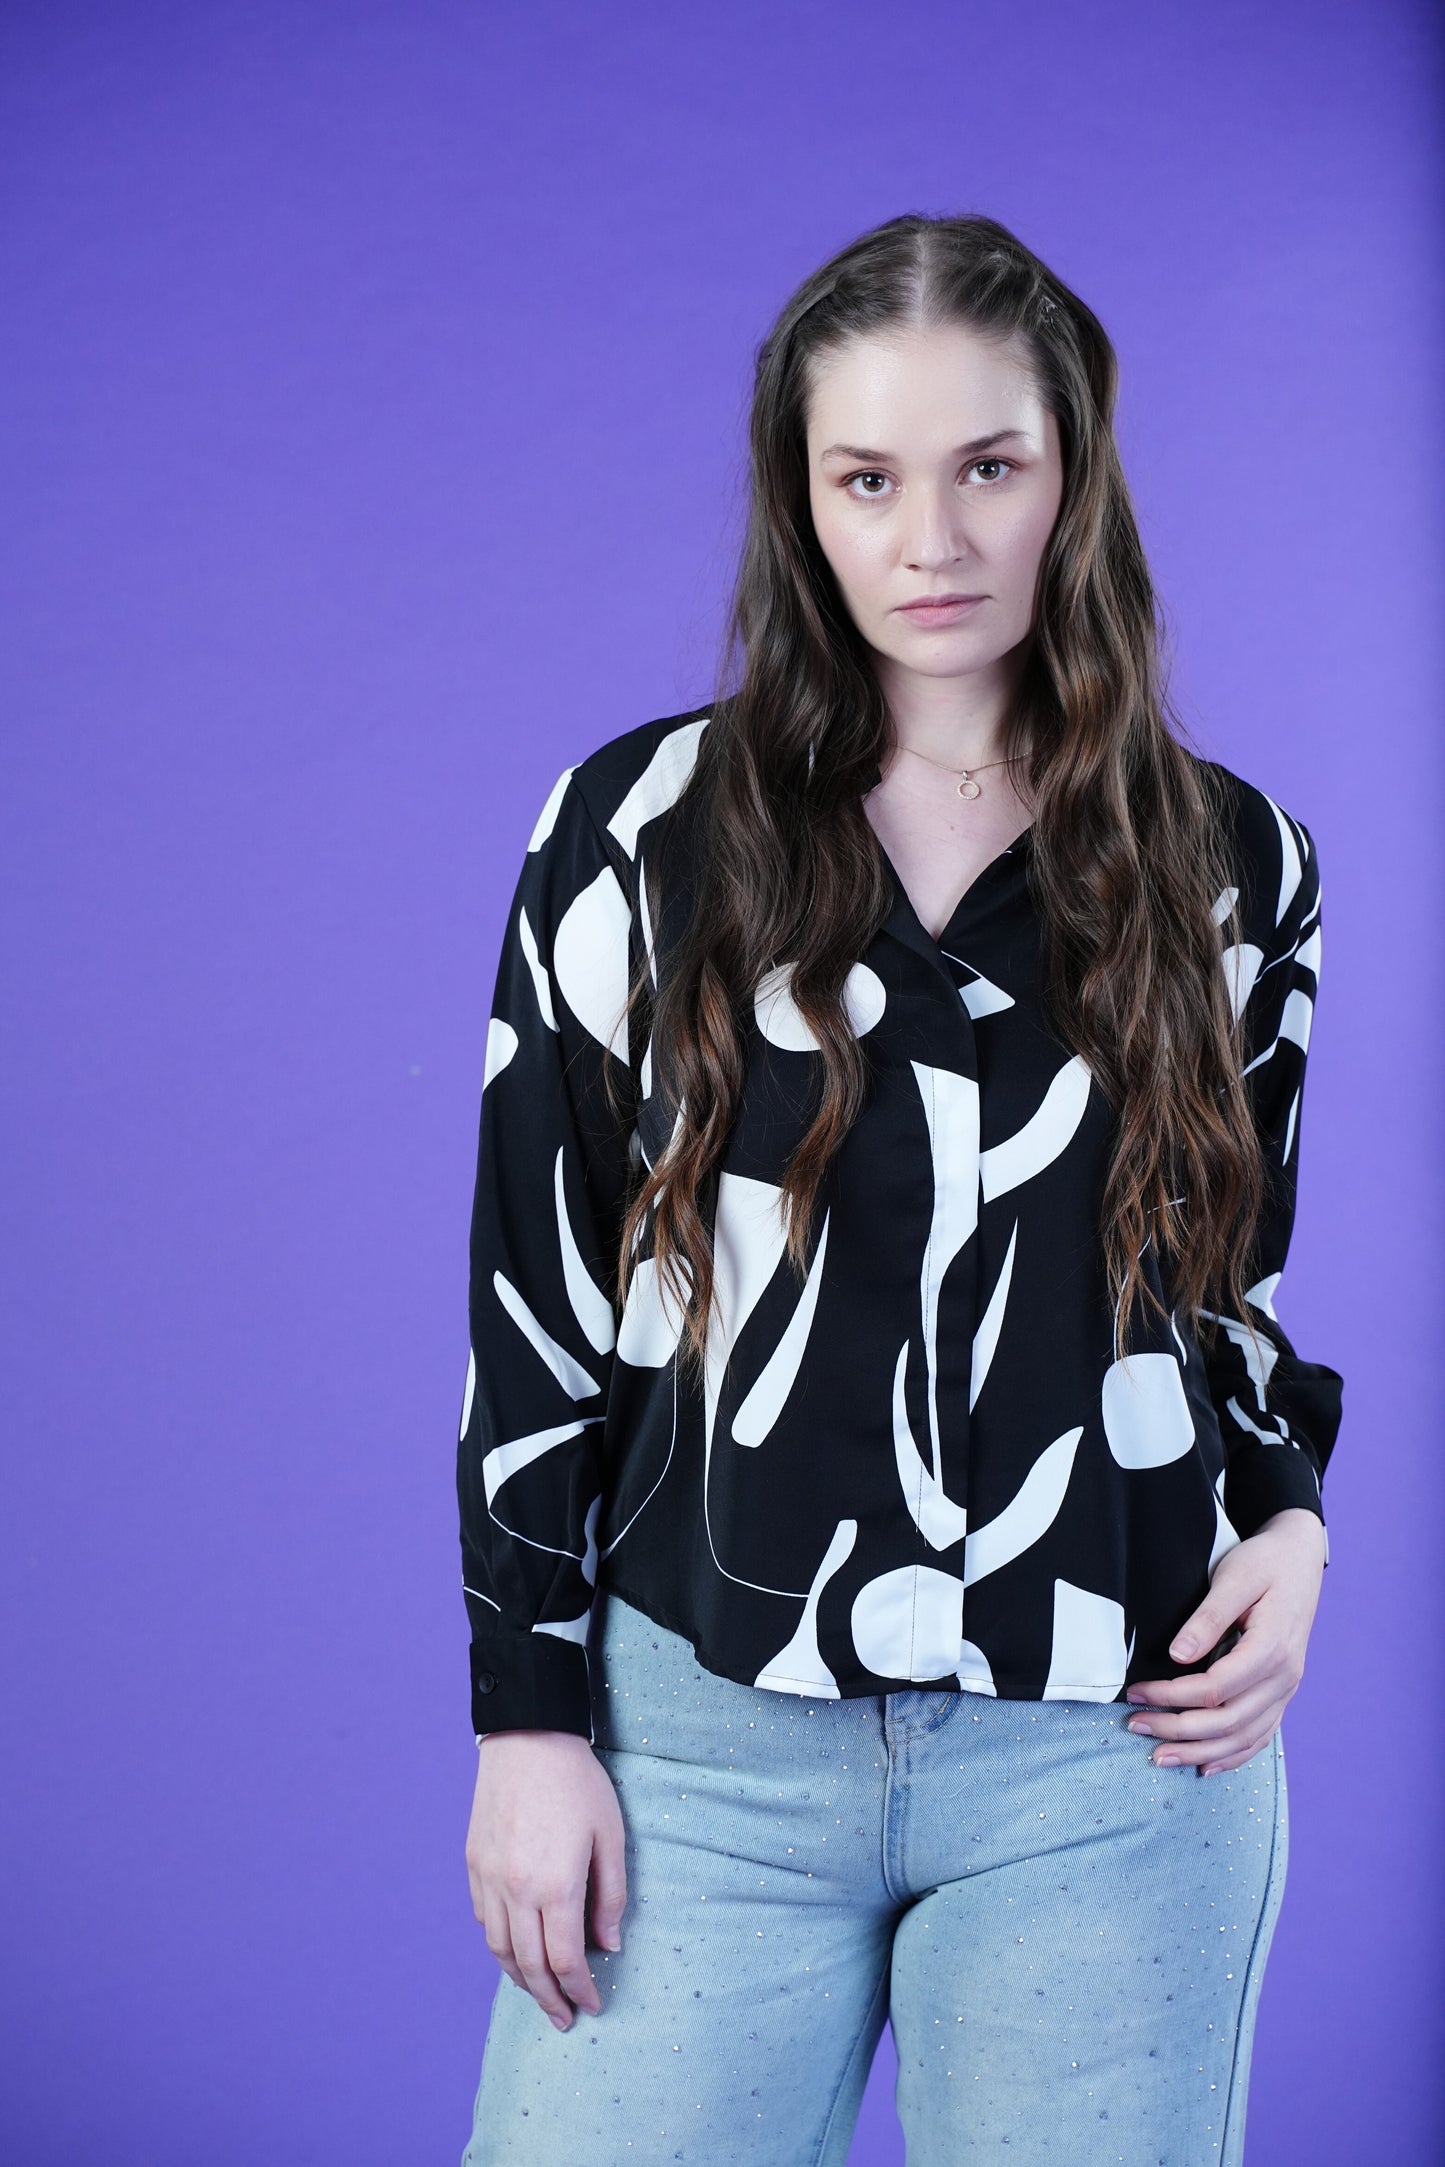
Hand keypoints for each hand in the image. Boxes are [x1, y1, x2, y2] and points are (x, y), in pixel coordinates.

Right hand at [465, 1729, 628, 2031]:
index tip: (591, 2005)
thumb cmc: (577, 1783)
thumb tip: (608, 1946)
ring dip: (520, 1979)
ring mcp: (489, 1878)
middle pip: (529, 1965)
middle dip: (549, 1998)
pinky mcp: (474, 1864)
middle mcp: (516, 1890)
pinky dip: (500, 1945)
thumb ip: (611, 1896)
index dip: (579, 1988)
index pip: (565, 1959)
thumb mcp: (609, 1836)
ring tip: (540, 1993)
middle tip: (564, 2019)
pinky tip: (515, 1950)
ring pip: (500, 1950)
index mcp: (554, 1885)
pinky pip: (485, 1921)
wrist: (527, 1738)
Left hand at [1124, 1508, 1326, 1775]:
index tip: (1135, 1691)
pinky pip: (1261, 1735)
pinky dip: (1233, 1755)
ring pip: (1243, 1737)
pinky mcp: (1282, 1692)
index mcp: (1272, 1649)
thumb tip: (1176, 1656)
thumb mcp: (1234, 1578)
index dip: (1171, 1695)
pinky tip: (1205, 1766)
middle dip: (1177, 1730)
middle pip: (1227, 1721)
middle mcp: (1285, 1677)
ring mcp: (1287, 1689)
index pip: (1214, 1688)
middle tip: (1134, 1726)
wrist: (1299, 1558)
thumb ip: (1207, 1617)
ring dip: (1200, 1752)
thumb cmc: (1264, 1563)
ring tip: (1159, 1758)